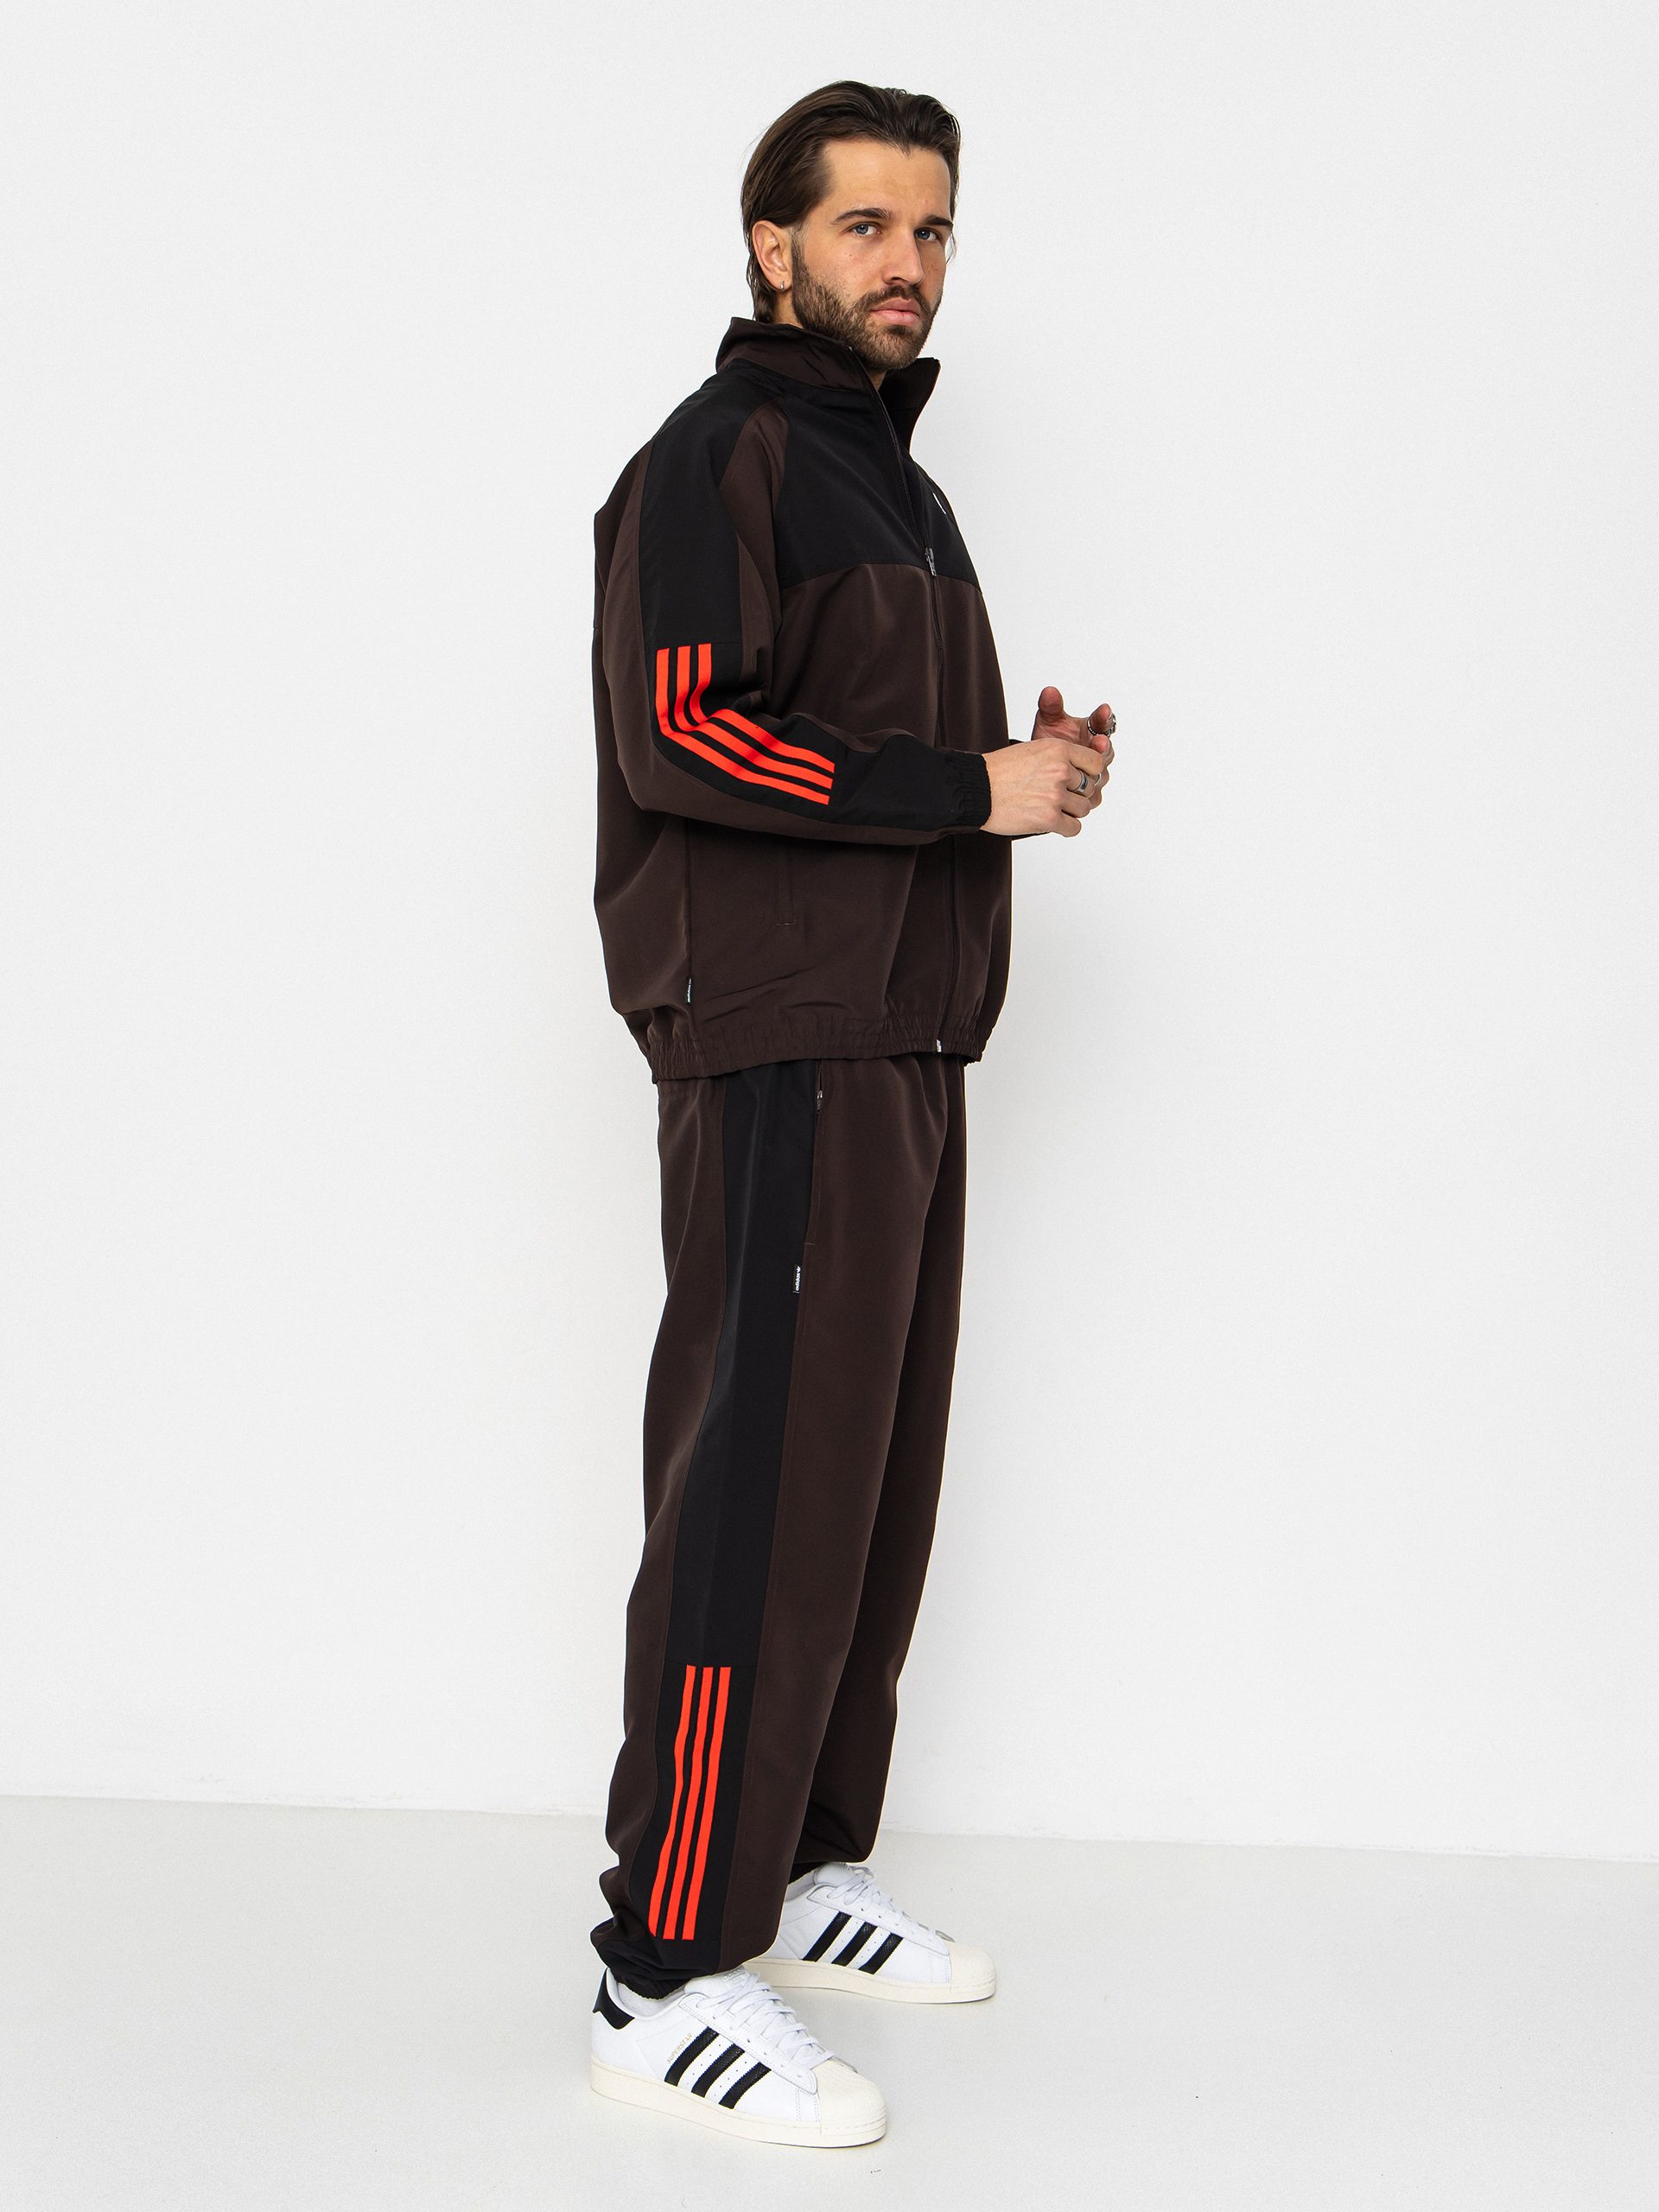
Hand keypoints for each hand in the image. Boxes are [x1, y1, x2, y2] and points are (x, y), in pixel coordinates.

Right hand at [982, 686, 1115, 837]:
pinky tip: (1052, 823)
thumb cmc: (999, 771)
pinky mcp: (1048, 818)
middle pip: (1089, 788)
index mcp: (1058, 749)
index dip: (1089, 774)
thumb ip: (1058, 758)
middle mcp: (1060, 770)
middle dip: (1076, 794)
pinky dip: (1066, 828)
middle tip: (1057, 798)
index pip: (1095, 763)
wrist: (976, 789)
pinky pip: (1074, 828)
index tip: (1078, 780)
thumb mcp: (1032, 750)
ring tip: (1052, 810)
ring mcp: (1055, 795)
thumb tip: (1081, 774)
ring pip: (1083, 809)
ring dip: (1071, 812)